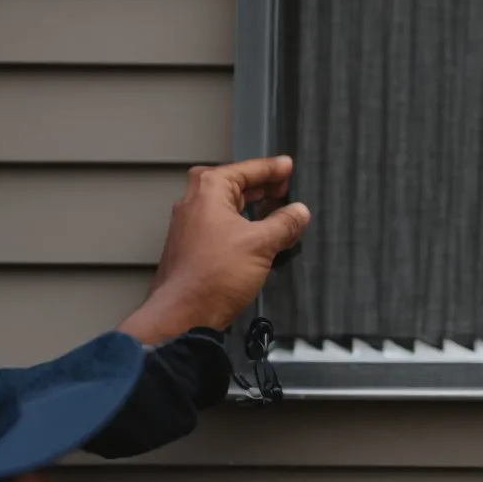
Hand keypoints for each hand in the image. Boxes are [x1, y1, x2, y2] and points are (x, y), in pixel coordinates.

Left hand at [118, 157, 311, 343]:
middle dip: (259, 185)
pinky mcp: (191, 248)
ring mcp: (189, 226)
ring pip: (224, 206)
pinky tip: (257, 238)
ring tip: (275, 212)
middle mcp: (194, 203)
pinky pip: (219, 225)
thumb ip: (284, 224)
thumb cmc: (214, 275)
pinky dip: (240, 224)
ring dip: (250, 206)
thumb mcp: (262, 244)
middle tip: (283, 188)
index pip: (245, 170)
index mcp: (208, 191)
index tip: (287, 167)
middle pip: (232, 184)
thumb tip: (299, 212)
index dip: (271, 168)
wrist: (183, 314)